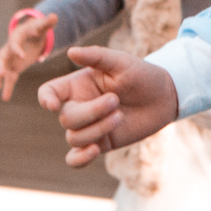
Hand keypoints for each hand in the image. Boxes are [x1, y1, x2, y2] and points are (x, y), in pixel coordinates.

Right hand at [0, 12, 57, 100]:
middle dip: (0, 65)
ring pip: (0, 70)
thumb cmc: (36, 30)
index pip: (14, 43)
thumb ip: (47, 22)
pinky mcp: (12, 68)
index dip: (17, 49)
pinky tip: (5, 98)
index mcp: (16, 38)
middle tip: (1, 73)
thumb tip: (55, 15)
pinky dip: (7, 87)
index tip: (22, 56)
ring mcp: (9, 60)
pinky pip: (8, 78)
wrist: (29, 35)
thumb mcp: (42, 26)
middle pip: (0, 58)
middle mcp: (8, 49)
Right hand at [37, 46, 178, 167]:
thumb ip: (97, 56)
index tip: (54, 105)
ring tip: (120, 116)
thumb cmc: (141, 75)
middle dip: (90, 111)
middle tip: (116, 100)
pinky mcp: (101, 143)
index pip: (49, 92)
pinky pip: (76, 158)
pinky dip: (79, 159)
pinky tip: (95, 150)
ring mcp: (89, 127)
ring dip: (98, 128)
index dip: (45, 99)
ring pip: (74, 137)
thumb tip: (71, 51)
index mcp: (78, 85)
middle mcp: (79, 106)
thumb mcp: (122, 61)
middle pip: (67, 118)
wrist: (165, 96)